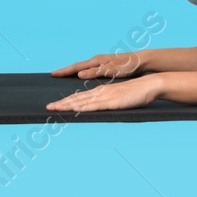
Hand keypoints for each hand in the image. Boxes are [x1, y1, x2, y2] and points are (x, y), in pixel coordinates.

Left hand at [45, 73, 161, 112]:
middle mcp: (100, 92)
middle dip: (61, 103)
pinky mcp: (112, 101)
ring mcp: (105, 96)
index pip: (80, 97)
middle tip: (47, 108)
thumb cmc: (136, 93)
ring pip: (82, 102)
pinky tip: (75, 110)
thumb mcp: (118, 99)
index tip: (55, 105)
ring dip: (67, 105)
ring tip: (54, 108)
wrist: (149, 85)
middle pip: (77, 98)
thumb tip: (101, 109)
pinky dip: (83, 108)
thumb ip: (109, 103)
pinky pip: (95, 105)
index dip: (66, 101)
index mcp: (101, 91)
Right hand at [49, 51, 144, 79]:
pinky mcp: (106, 69)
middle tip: (53, 75)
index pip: (76, 66)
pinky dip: (82, 74)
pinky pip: (89, 72)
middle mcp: (97, 61)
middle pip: (77, 67)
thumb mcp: (112, 70)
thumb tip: (79, 74)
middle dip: (65, 71)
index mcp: (97, 61)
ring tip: (63, 76)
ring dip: (72, 73)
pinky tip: (80, 78)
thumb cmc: (128, 65)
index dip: (65, 71)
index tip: (53, 74)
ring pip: (83, 69)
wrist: (141, 61)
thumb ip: (95, 72)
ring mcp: (101, 64)